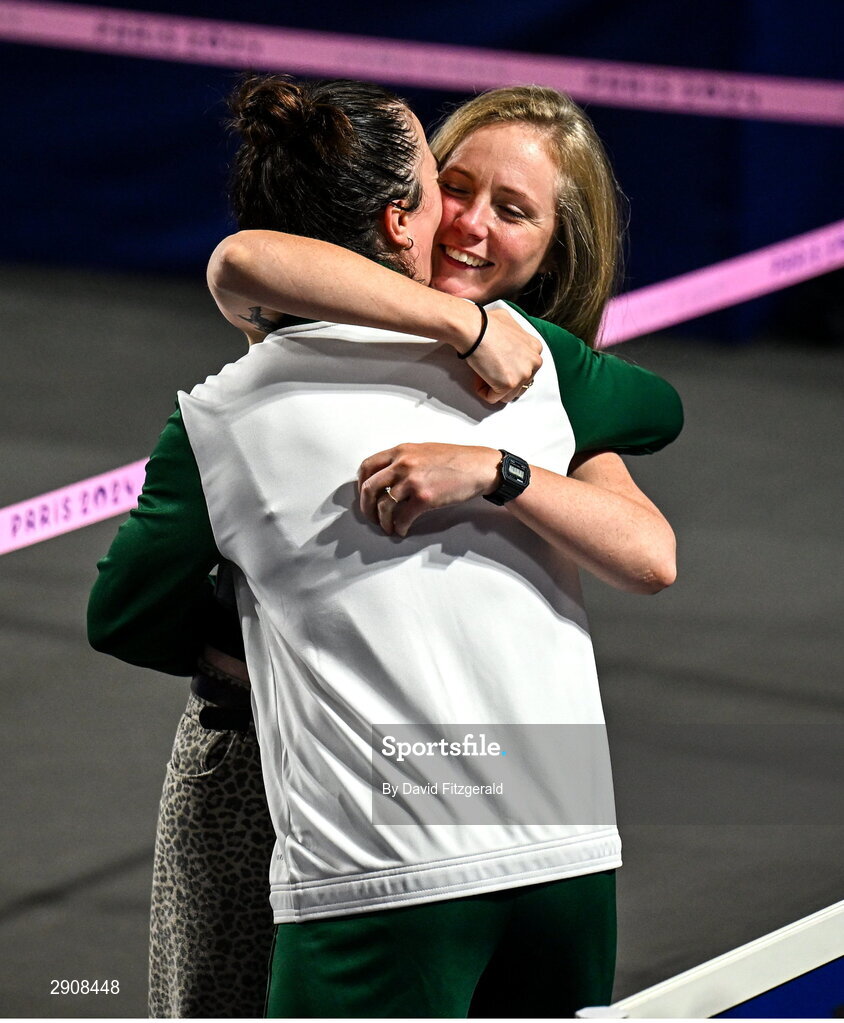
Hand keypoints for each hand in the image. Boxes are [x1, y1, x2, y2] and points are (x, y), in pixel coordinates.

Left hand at [358, 443, 500, 536]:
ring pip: (384, 506)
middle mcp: (403, 464)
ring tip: (387, 527)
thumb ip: (402, 460)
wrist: (478, 467)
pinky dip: (399, 527)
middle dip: (366, 507)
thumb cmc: (454, 460)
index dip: (361, 485)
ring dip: (382, 521)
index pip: (367, 467)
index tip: (364, 496)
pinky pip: (402, 517)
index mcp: (400, 451)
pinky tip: (402, 530)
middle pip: (369, 488)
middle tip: (370, 517)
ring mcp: (413, 481)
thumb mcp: (422, 451)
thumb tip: (385, 477)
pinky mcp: (424, 497)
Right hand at [464, 309, 542, 403]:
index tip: (495, 362)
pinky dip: (484, 391)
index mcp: (535, 348)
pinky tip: (478, 377)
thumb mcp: (509, 323)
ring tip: (482, 372)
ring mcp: (523, 374)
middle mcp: (534, 362)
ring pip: (508, 394)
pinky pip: (494, 398)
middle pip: (519, 384)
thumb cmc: (485, 324)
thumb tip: (507, 339)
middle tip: (487, 369)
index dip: (508, 368)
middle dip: (502, 380)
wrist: (474, 328)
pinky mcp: (509, 384)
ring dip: (493, 387)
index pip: (525, 369)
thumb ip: (515, 336)